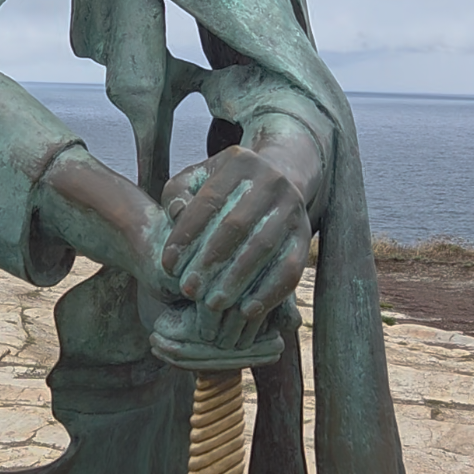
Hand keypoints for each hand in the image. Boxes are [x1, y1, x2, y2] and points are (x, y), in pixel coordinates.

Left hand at [159, 145, 311, 349]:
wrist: (276, 180)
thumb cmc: (222, 187)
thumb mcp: (197, 180)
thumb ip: (178, 194)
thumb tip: (176, 213)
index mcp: (240, 162)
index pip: (209, 200)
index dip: (186, 235)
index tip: (167, 265)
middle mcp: (271, 181)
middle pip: (236, 225)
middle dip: (209, 261)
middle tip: (188, 290)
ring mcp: (292, 207)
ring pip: (263, 247)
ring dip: (236, 280)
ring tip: (212, 304)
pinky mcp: (306, 235)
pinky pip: (291, 267)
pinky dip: (270, 291)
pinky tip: (247, 310)